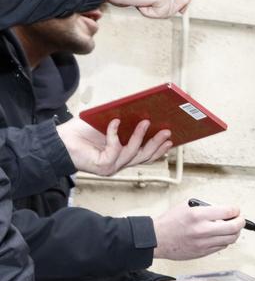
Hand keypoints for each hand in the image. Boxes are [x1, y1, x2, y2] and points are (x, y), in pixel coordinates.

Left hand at [57, 117, 171, 175]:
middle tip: (167, 132)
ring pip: (134, 154)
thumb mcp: (107, 126)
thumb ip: (123, 125)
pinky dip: (115, 134)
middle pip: (144, 157)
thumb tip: (143, 113)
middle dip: (157, 145)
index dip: (159, 149)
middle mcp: (118, 164)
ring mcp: (111, 167)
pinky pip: (116, 149)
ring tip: (147, 122)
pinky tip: (114, 122)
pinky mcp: (103, 166)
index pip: (144, 156)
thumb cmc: (80, 133)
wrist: (58, 141)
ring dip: (141, 137)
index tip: (171, 140)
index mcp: (120, 156)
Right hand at [152, 202, 244, 259]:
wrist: (155, 240)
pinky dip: (225, 240)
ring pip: (231, 239)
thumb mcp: (186, 206)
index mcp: (198, 215)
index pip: (228, 212)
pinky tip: (221, 235)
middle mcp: (202, 230)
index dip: (236, 210)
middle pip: (234, 227)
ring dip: (235, 232)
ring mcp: (203, 243)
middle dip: (241, 221)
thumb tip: (223, 210)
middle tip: (240, 219)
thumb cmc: (169, 222)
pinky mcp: (203, 252)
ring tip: (232, 227)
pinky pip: (222, 246)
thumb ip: (206, 207)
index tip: (236, 210)